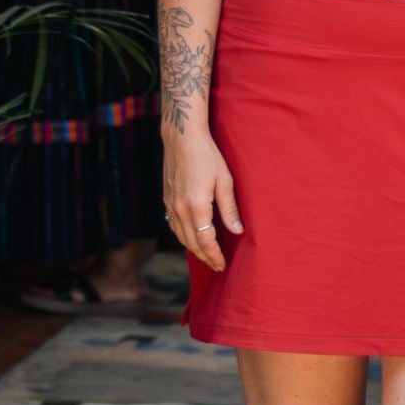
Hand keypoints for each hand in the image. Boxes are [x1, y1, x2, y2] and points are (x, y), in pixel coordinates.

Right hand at [164, 131, 242, 273]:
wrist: (182, 138)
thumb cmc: (207, 155)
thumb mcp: (224, 180)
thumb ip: (229, 208)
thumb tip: (237, 231)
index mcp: (196, 207)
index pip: (205, 241)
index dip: (215, 255)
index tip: (223, 265)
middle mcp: (180, 209)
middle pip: (192, 243)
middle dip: (205, 257)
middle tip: (217, 267)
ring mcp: (170, 205)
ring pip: (181, 237)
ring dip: (194, 250)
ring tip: (207, 257)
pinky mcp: (166, 199)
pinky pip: (173, 226)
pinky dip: (183, 237)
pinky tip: (191, 239)